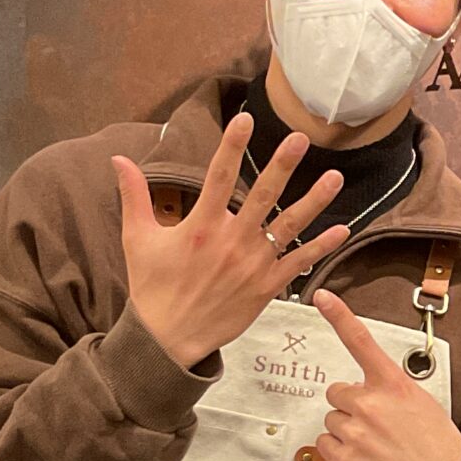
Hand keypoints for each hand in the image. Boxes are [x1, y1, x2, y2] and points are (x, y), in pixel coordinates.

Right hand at [113, 116, 349, 370]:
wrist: (168, 340)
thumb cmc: (152, 287)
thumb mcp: (137, 238)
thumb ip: (134, 195)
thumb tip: (118, 158)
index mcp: (200, 227)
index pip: (218, 177)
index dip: (232, 147)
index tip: (245, 120)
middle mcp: (231, 242)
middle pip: (262, 196)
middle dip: (282, 165)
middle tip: (300, 138)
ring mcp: (253, 265)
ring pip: (289, 227)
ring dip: (314, 201)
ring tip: (335, 177)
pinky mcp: (267, 287)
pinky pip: (298, 263)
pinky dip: (321, 247)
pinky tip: (342, 229)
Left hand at [312, 289, 460, 460]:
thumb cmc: (435, 444)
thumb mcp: (419, 402)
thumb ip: (389, 390)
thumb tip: (366, 390)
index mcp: (392, 384)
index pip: (361, 342)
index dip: (339, 315)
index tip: (322, 297)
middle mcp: (370, 403)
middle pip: (337, 392)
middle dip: (350, 406)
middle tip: (374, 423)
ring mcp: (355, 430)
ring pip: (331, 420)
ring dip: (346, 430)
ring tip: (373, 444)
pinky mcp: (345, 457)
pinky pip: (324, 444)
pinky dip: (339, 451)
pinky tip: (363, 457)